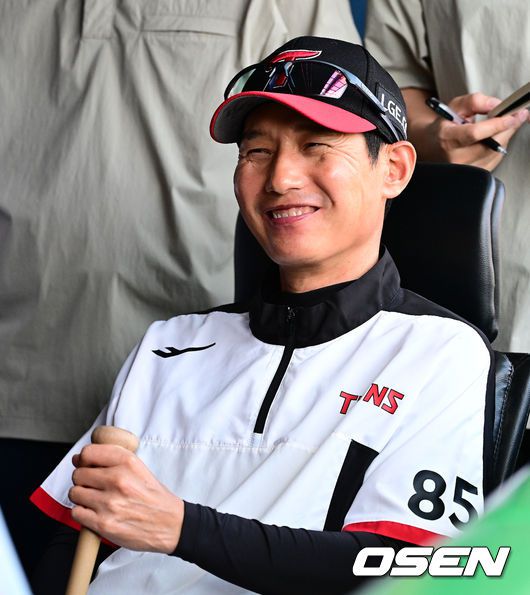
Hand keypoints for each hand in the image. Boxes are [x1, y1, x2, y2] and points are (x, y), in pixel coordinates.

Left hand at [69, 444, 183, 553]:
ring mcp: (109, 503)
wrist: (169, 523)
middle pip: (78, 474)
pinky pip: (76, 512)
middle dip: (83, 480)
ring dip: (81, 496)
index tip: (87, 465)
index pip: (88, 453)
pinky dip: (82, 513)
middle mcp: (117, 480)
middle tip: (94, 486)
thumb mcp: (138, 467)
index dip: (83, 460)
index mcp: (127, 462)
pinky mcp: (103, 524)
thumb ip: (111, 460)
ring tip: (96, 500)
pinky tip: (95, 512)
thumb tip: (78, 458)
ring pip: (75, 493)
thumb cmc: (152, 496)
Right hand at [403, 89, 528, 170]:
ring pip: (496, 152)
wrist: (432, 146)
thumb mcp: (455, 106)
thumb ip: (475, 101)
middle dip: (507, 128)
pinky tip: (493, 139)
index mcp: (448, 138)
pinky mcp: (474, 174)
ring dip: (504, 136)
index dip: (496, 124)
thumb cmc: (445, 125)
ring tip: (501, 125)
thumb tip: (496, 104)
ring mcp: (465, 168)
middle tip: (517, 115)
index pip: (475, 133)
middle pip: (490, 144)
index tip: (513, 115)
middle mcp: (455, 157)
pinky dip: (499, 146)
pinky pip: (495, 159)